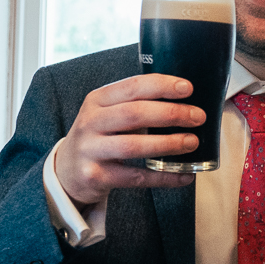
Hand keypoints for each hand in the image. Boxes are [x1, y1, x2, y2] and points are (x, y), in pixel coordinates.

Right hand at [53, 74, 205, 206]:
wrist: (66, 171)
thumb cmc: (99, 137)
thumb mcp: (107, 113)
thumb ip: (135, 104)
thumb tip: (185, 101)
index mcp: (97, 100)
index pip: (132, 86)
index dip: (162, 86)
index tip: (187, 88)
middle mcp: (90, 122)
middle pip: (134, 113)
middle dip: (171, 114)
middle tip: (198, 117)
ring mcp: (90, 150)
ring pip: (133, 145)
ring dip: (168, 144)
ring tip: (192, 142)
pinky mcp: (94, 176)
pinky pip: (135, 177)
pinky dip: (162, 177)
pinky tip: (183, 175)